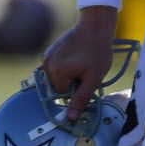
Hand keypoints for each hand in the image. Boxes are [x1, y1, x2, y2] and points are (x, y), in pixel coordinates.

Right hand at [42, 6, 116, 121]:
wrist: (95, 26)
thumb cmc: (98, 51)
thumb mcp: (94, 78)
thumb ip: (81, 98)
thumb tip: (70, 118)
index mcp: (56, 72)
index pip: (63, 94)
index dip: (77, 89)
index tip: (86, 78)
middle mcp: (47, 65)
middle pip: (59, 87)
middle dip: (72, 82)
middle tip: (86, 69)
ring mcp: (46, 57)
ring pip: (57, 78)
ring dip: (69, 75)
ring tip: (82, 62)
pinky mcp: (49, 52)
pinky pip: (56, 68)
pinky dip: (65, 67)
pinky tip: (76, 57)